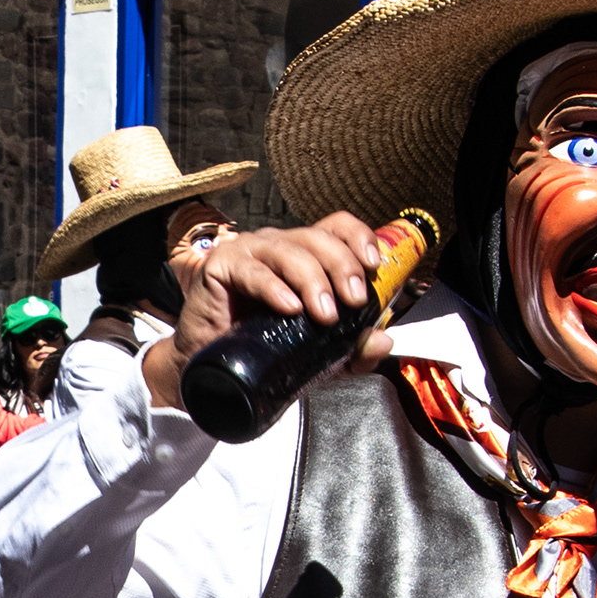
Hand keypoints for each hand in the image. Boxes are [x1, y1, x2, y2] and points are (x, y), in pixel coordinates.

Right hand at [147, 213, 394, 410]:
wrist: (213, 371)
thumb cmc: (263, 350)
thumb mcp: (320, 354)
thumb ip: (353, 349)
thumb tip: (383, 341)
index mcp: (305, 255)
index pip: (336, 226)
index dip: (358, 236)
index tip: (374, 265)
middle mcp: (278, 246)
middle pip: (318, 237)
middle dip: (342, 267)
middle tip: (353, 302)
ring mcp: (248, 252)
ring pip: (288, 250)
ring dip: (313, 280)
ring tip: (324, 314)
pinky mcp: (221, 267)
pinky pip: (252, 271)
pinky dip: (273, 288)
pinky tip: (289, 308)